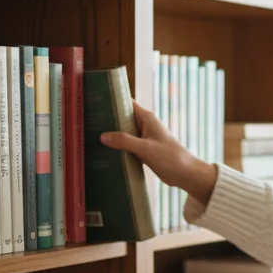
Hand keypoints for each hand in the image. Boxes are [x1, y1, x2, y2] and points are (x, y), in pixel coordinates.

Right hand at [100, 102, 218, 204]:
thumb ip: (124, 141)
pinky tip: (103, 151)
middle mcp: (144, 125)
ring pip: (123, 132)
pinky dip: (117, 147)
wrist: (185, 174)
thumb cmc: (170, 157)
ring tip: (90, 135)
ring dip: (111, 134)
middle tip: (87, 120)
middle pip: (122, 117)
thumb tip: (103, 136)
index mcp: (146, 118)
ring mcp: (143, 138)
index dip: (112, 100)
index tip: (95, 99)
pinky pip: (126, 145)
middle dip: (107, 118)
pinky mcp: (143, 150)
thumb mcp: (145, 148)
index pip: (127, 103)